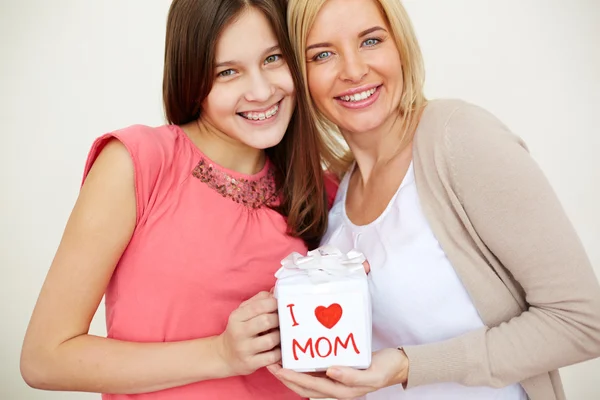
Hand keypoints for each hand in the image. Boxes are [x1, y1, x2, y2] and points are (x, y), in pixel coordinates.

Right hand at [216, 291, 280, 376]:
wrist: (225, 355)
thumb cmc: (240, 329)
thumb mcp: (243, 312)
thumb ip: (259, 300)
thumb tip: (276, 291)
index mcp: (236, 317)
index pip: (259, 305)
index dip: (274, 304)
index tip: (281, 305)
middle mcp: (238, 332)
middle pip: (267, 321)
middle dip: (279, 320)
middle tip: (283, 321)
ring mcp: (244, 349)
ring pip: (271, 340)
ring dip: (280, 337)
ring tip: (281, 335)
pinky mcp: (250, 364)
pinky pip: (271, 357)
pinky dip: (279, 353)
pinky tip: (279, 348)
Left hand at [267, 348, 408, 398]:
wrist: (398, 365)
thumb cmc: (386, 369)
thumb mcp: (372, 374)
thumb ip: (352, 377)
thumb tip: (330, 373)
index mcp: (341, 391)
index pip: (310, 386)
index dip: (292, 378)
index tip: (277, 368)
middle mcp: (335, 387)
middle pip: (304, 385)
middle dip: (285, 377)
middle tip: (270, 363)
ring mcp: (336, 380)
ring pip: (308, 379)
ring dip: (291, 372)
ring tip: (278, 359)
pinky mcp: (338, 372)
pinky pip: (316, 371)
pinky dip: (304, 365)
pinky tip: (297, 355)